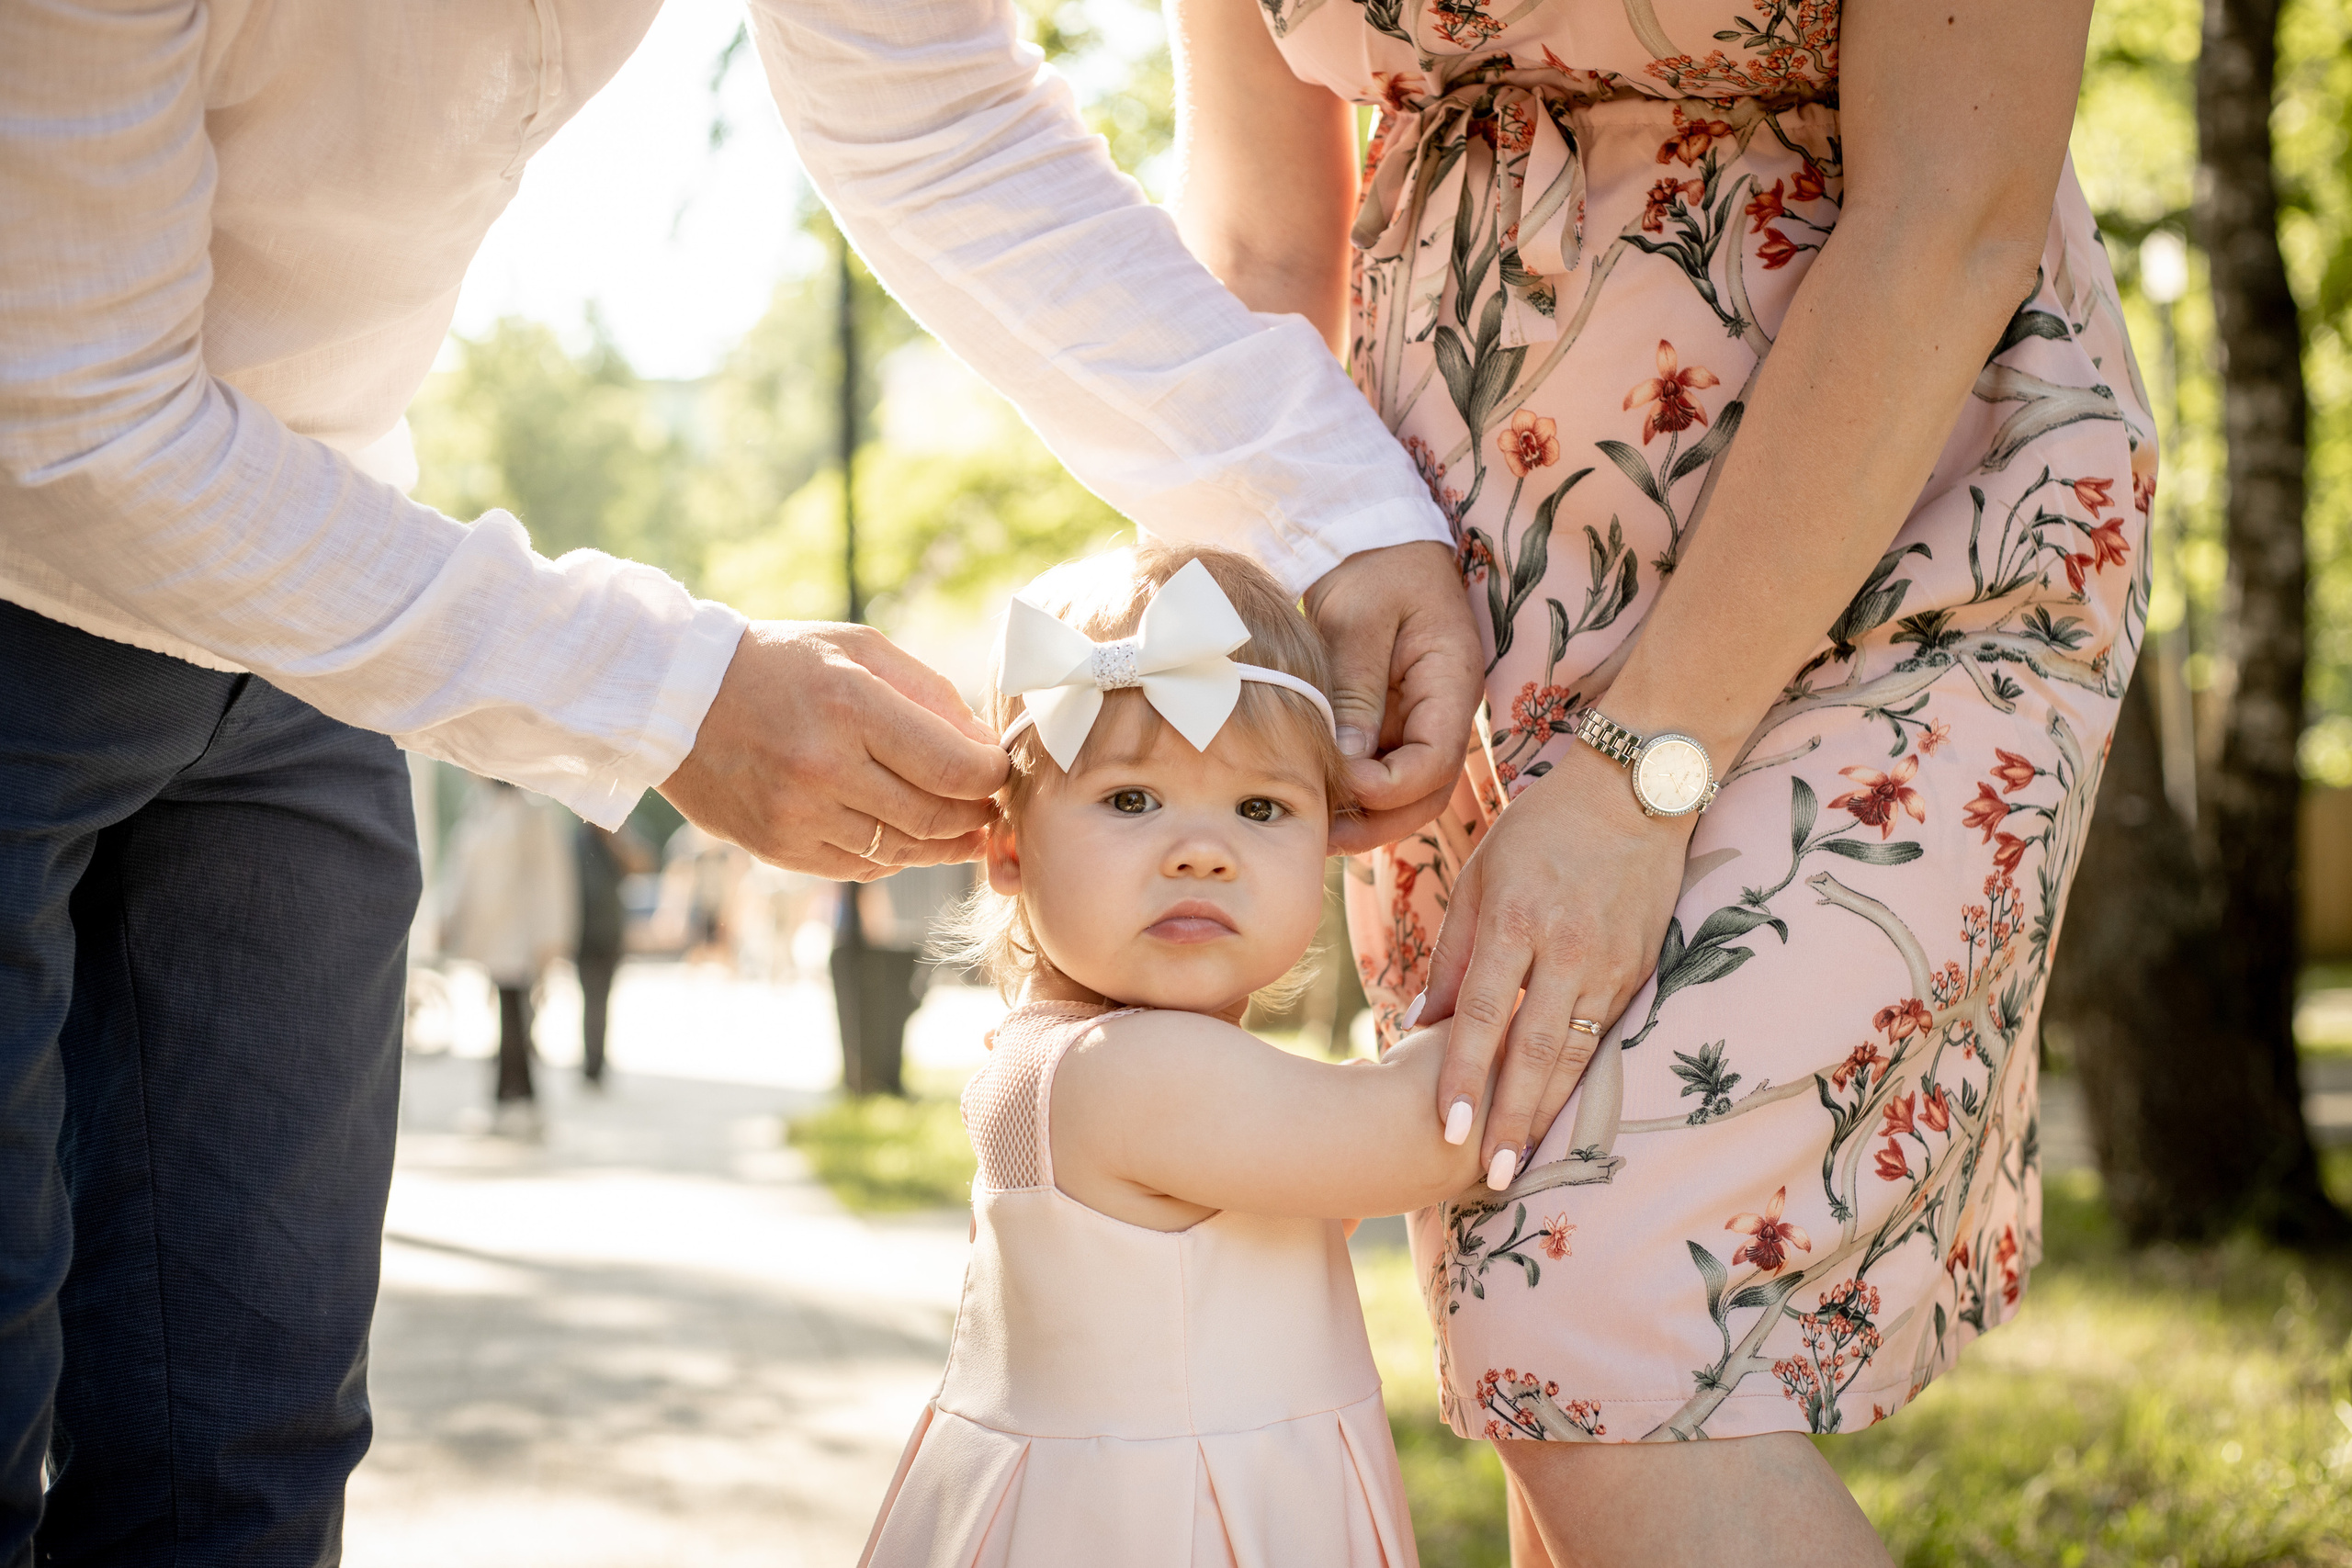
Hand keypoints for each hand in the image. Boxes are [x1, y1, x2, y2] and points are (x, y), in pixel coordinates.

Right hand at [659, 621, 1008, 880]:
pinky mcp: (779, 848)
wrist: (676, 697)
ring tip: (958, 822)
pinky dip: (895, 854)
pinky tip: (903, 833)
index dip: (992, 775)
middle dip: (975, 811)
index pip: (954, 766)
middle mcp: (823, 766)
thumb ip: (930, 694)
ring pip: (904, 849)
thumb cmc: (781, 664)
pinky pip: (862, 868)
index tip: (997, 766)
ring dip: (943, 841)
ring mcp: (798, 815)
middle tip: (985, 799)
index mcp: (850, 706)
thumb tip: (984, 747)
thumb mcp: (858, 650)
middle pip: (936, 816)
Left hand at [1302, 541, 1482, 853]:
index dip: (1389, 787)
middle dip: (1377, 823)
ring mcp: (1421, 723)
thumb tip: (1345, 759)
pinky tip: (1312, 800)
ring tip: (1309, 827)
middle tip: (1320, 837)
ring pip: (1405, 794)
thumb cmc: (1374, 569)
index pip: (1436, 762)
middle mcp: (1445, 714)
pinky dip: (1351, 796)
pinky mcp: (1394, 725)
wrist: (1376, 544)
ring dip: (1363, 819)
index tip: (1340, 783)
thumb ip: (1355, 690)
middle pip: (1427, 794)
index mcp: (1452, 684)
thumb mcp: (1357, 619)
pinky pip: (1381, 774)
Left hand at [1416, 743, 1692, 1184]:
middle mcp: (1567, 948)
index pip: (1483, 1016)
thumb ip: (1452, 956)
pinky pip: (1604, 1037)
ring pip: (1575, 1054)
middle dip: (1511, 1118)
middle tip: (1491, 1176)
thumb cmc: (1540, 831)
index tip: (1449, 1129)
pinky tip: (1560, 1114)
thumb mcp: (1480, 878)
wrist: (1634, 792)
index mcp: (1515, 920)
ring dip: (1548, 1113)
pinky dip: (1580, 1079)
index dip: (1464, 1077)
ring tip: (1523, 1162)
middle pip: (1534, 1051)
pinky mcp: (1642, 969)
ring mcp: (1611, 962)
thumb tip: (1419, 1026)